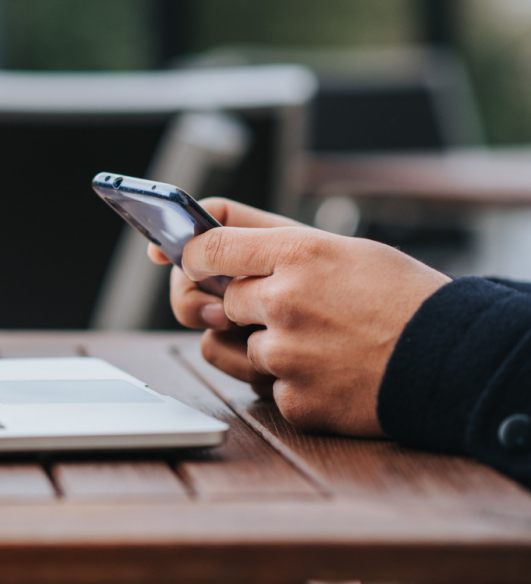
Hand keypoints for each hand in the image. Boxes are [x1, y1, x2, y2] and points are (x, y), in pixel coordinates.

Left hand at [150, 198, 449, 435]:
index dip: (191, 255)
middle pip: (216, 302)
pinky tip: (326, 370)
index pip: (206, 245)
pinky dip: (287, 382)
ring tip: (314, 340)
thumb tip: (190, 244)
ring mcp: (286, 355)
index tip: (191, 262)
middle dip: (241, 306)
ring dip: (258, 346)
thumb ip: (265, 242)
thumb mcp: (341, 248)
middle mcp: (284, 301)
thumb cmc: (397, 297)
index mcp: (297, 253)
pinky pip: (260, 387)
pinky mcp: (293, 400)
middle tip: (289, 308)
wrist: (453, 360)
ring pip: (228, 348)